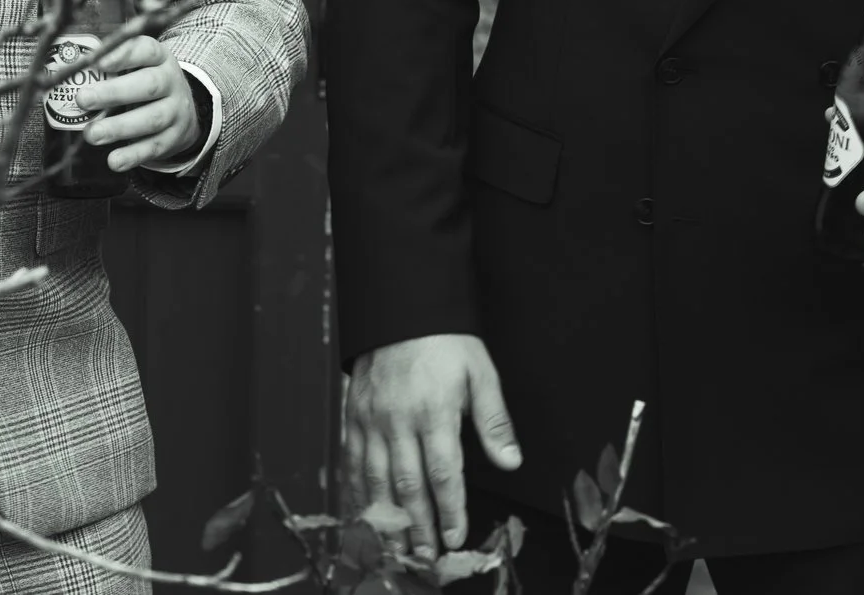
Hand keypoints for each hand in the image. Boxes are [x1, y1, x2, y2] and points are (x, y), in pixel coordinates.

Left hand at [75, 36, 201, 172]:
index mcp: (160, 59)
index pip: (147, 50)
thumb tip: (66, 69)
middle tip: (82, 99)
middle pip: (149, 85)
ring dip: (119, 127)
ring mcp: (175, 111)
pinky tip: (113, 160)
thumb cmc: (145, 84)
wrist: (182, 111)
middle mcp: (171, 82)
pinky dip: (133, 155)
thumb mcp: (137, 66)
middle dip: (114, 93)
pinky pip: (154, 147)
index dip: (123, 55)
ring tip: (92, 134)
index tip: (97, 62)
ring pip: (152, 119)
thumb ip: (109, 66)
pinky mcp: (173, 138)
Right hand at [344, 334, 521, 558]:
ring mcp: (371, 420)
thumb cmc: (445, 339)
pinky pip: (352, 462)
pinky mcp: (353, 416)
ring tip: (396, 547)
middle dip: (418, 525)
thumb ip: (493, 421)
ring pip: (376, 480)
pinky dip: (357, 492)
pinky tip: (364, 512)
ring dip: (386, 517)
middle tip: (425, 556)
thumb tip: (510, 461)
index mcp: (435, 411)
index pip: (443, 474)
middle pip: (408, 485)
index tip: (455, 537)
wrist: (401, 306)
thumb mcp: (480, 373)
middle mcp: (399, 420)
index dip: (450, 510)